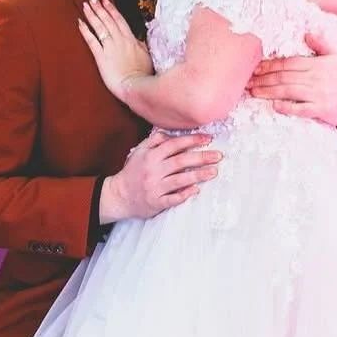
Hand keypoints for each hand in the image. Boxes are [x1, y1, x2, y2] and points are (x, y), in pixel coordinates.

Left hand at [78, 0, 152, 99]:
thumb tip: (139, 39)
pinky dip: (85, 31)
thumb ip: (141, 45)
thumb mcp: (146, 56)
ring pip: (100, 26)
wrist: (135, 86)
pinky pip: (92, 41)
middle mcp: (120, 40)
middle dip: (99, 7)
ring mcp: (110, 48)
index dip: (111, 8)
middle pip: (108, 19)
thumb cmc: (143, 74)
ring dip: (92, 14)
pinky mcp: (101, 57)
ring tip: (84, 5)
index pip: (119, 19)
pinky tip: (79, 23)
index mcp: (131, 39)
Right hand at [99, 131, 219, 222]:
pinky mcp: (156, 202)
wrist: (119, 195)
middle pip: (181, 161)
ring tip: (214, 172)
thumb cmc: (133, 171)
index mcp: (150, 156)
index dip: (192, 140)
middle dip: (201, 157)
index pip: (174, 144)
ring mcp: (155, 187)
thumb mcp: (140, 151)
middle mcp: (153, 170)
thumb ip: (155, 141)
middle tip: (218, 156)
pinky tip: (196, 190)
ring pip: (180, 180)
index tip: (208, 139)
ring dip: (198, 175)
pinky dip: (185, 194)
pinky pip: (173, 199)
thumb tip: (172, 134)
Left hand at [247, 30, 336, 137]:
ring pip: (289, 91)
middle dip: (263, 79)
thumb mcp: (335, 57)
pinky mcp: (321, 109)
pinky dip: (288, 107)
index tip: (254, 68)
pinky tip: (275, 106)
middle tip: (248, 81)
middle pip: (284, 77)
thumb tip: (307, 34)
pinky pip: (301, 108)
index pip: (288, 63)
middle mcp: (316, 77)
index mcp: (316, 64)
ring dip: (269, 92)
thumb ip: (321, 44)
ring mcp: (318, 94)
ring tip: (254, 92)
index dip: (269, 65)